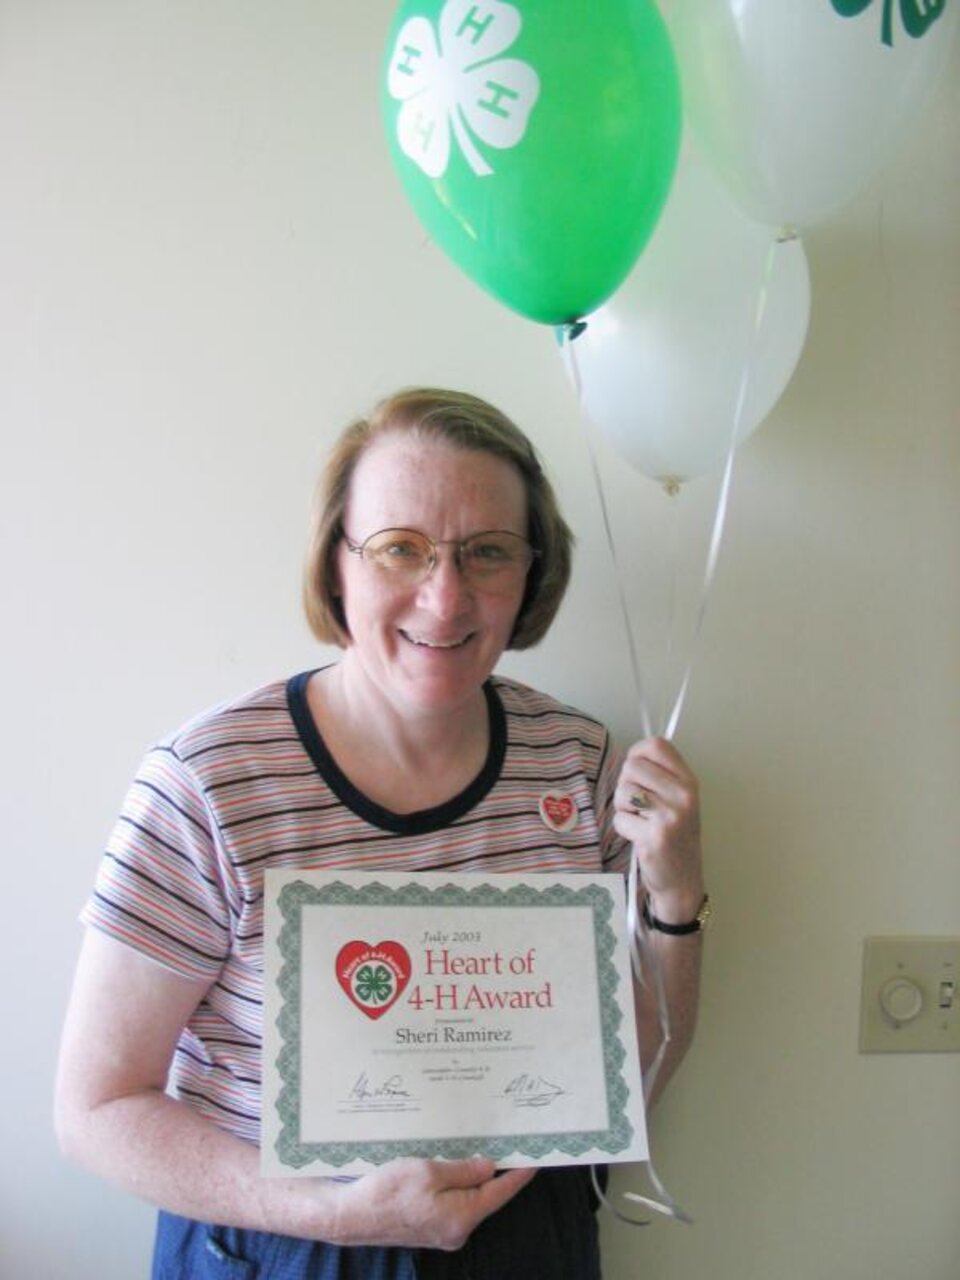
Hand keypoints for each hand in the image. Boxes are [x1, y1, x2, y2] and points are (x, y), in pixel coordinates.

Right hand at [331, 1157, 536, 1250]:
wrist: (350, 1215)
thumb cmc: (388, 1192)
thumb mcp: (429, 1172)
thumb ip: (464, 1171)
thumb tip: (490, 1168)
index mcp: (462, 1217)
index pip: (500, 1193)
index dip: (519, 1174)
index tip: (536, 1157)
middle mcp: (457, 1230)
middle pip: (486, 1196)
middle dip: (496, 1170)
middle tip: (507, 1142)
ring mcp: (442, 1231)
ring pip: (467, 1198)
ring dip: (473, 1175)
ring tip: (481, 1147)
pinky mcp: (428, 1226)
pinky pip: (451, 1201)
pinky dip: (456, 1183)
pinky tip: (453, 1164)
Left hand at [613, 738, 703, 924]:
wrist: (683, 881)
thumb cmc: (674, 838)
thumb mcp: (679, 801)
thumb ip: (661, 776)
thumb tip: (632, 755)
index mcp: (689, 782)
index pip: (657, 745)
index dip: (638, 753)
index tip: (636, 772)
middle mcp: (683, 796)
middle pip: (632, 766)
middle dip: (626, 784)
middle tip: (639, 806)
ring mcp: (670, 817)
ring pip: (623, 791)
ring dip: (623, 808)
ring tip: (641, 822)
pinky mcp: (654, 837)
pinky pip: (621, 819)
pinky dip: (624, 829)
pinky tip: (640, 838)